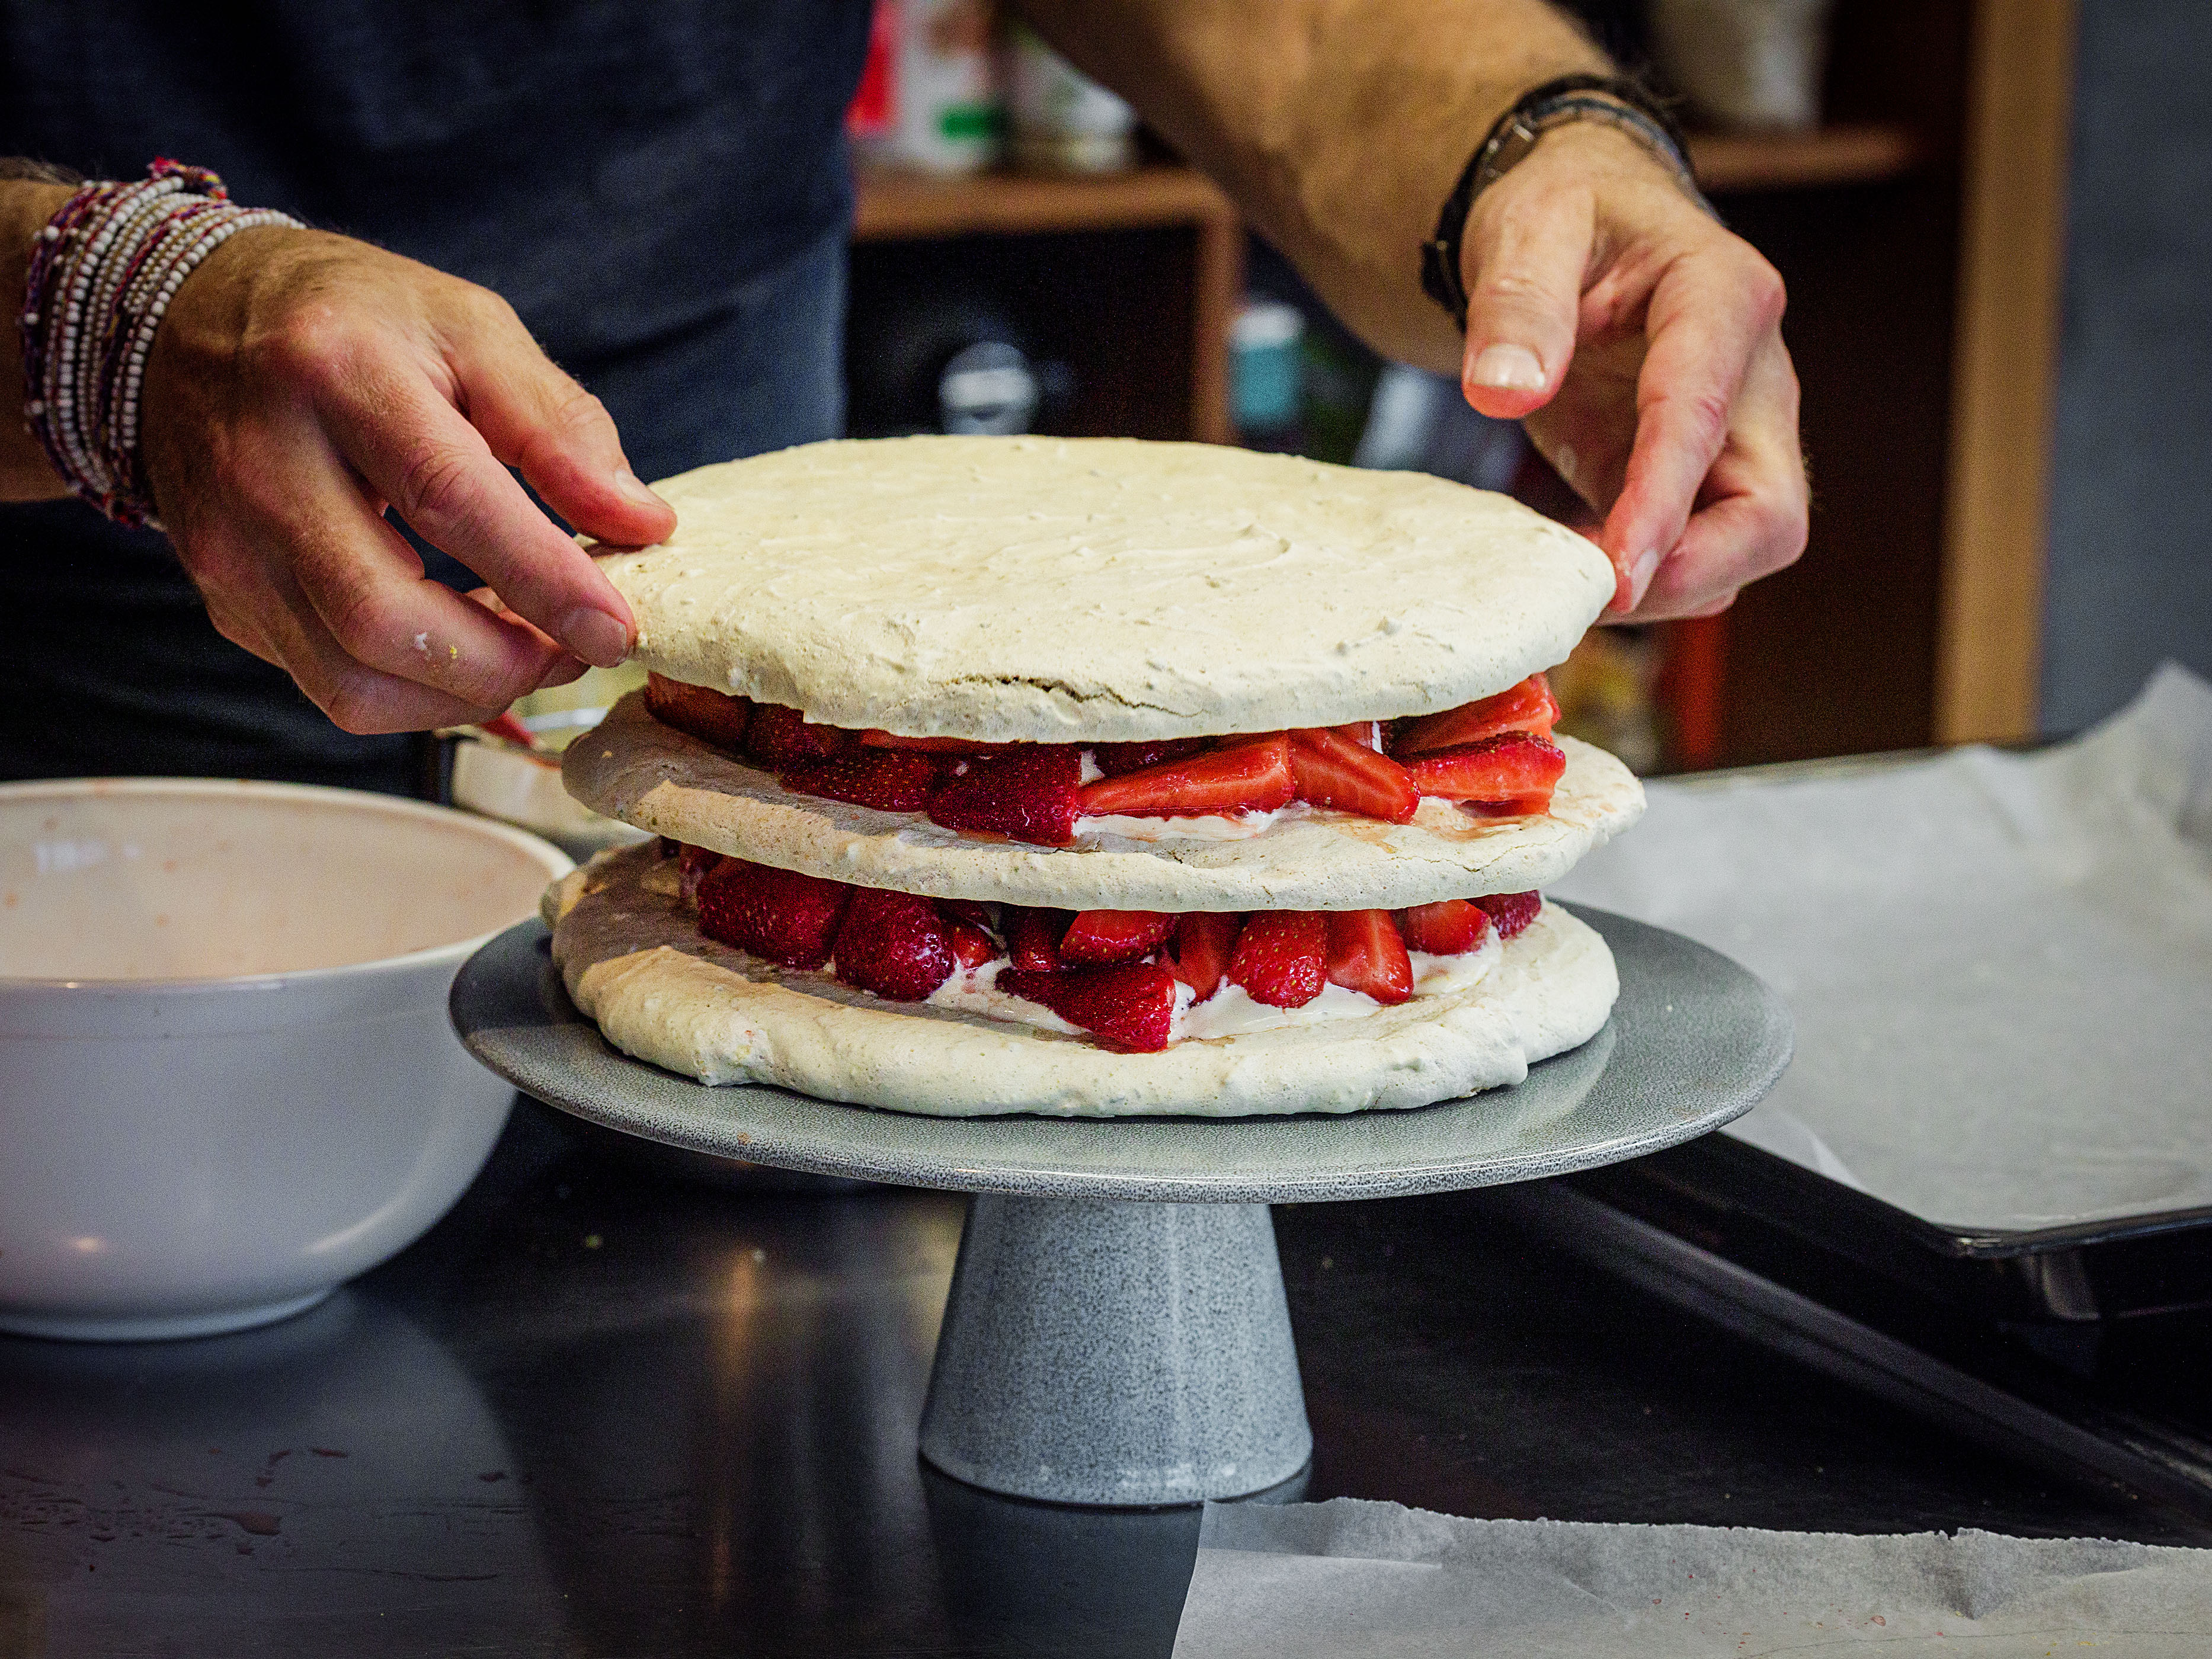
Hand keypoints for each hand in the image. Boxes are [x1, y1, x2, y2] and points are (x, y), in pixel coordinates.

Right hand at [140, 227, 674, 732]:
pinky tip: (467, 646)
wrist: (191, 318)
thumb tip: (643, 523)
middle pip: (385, 619)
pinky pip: (332, 686)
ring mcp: (230, 545)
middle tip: (579, 647)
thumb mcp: (468, 328)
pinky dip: (420, 691)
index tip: (617, 626)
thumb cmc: (353, 322)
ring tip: (533, 651)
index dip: (544, 579)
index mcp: (334, 373)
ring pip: (354, 681)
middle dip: (506, 662)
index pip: (449, 498)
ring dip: (467, 693)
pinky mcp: (226, 598)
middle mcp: (264, 467)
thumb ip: (559, 425)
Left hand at [1456, 122, 1806, 620]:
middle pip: (1770, 512)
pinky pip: (1693, 552)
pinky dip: (1641, 578)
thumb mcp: (1527, 227)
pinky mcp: (1697, 476)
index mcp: (1722, 296)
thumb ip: (1516, 301)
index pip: (1704, 414)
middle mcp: (1753, 376)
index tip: (1617, 571)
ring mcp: (1735, 435)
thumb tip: (1503, 389)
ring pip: (1742, 547)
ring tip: (1566, 585)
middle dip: (1693, 570)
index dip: (1665, 503)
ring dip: (1665, 586)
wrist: (1578, 227)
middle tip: (1592, 598)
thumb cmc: (1565, 215)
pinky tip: (1569, 566)